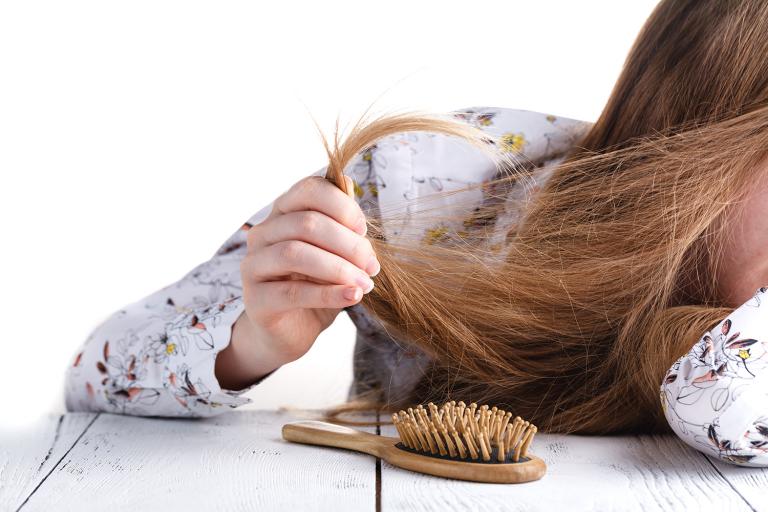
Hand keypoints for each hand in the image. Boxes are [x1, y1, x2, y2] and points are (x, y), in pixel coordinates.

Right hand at [216, 175, 379, 388]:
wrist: (292, 330)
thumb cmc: (316, 285)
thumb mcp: (336, 253)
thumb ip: (343, 226)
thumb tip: (351, 192)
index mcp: (283, 213)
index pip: (308, 190)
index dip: (341, 205)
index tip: (364, 229)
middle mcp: (263, 234)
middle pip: (306, 223)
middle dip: (348, 244)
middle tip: (372, 266)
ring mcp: (254, 265)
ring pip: (295, 254)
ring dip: (339, 268)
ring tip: (364, 284)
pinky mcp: (255, 298)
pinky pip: (293, 292)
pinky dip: (328, 294)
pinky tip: (352, 296)